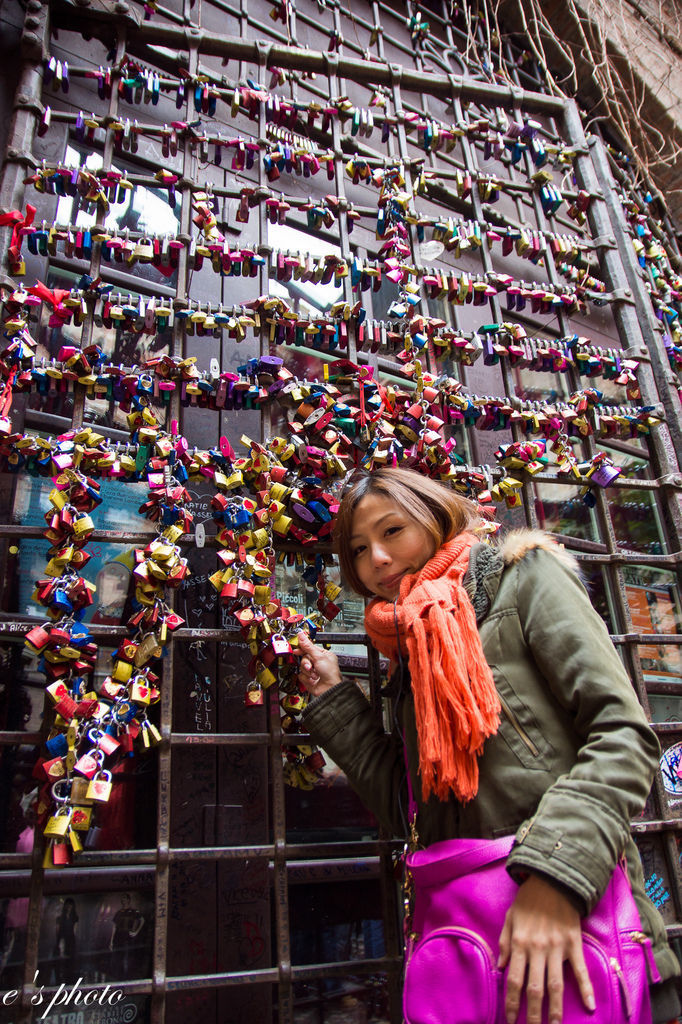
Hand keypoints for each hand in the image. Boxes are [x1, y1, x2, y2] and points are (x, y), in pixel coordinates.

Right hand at [296, 632, 341, 696]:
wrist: (329, 689)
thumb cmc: (330, 673)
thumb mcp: (319, 657)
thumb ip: (308, 646)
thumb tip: (301, 635)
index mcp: (323, 655)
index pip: (309, 648)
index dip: (302, 649)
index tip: (296, 650)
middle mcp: (318, 662)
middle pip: (304, 658)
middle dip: (307, 663)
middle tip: (310, 667)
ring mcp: (313, 671)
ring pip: (302, 667)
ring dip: (308, 672)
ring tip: (315, 675)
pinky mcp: (308, 679)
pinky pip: (301, 675)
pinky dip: (306, 678)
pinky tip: (313, 680)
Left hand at [498, 874, 594, 1023]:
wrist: (552, 880)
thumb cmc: (528, 899)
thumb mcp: (510, 918)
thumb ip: (504, 943)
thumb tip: (500, 967)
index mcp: (519, 943)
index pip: (514, 980)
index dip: (512, 1003)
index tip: (511, 1020)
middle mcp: (537, 949)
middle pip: (535, 989)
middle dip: (533, 1014)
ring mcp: (557, 948)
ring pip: (555, 985)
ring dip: (555, 1009)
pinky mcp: (573, 944)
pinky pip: (580, 970)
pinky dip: (586, 988)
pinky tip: (590, 1005)